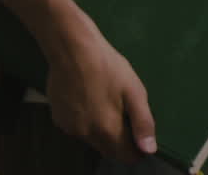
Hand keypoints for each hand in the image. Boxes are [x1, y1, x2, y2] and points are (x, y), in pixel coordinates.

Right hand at [44, 15, 155, 162]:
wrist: (73, 50)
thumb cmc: (109, 68)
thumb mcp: (135, 92)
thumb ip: (143, 123)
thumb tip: (149, 150)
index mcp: (106, 130)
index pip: (125, 156)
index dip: (136, 151)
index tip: (141, 138)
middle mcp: (85, 136)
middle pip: (108, 150)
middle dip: (121, 141)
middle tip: (127, 116)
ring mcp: (69, 128)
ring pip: (92, 140)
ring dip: (103, 131)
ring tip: (109, 103)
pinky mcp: (58, 119)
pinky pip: (78, 128)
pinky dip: (87, 122)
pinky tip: (91, 100)